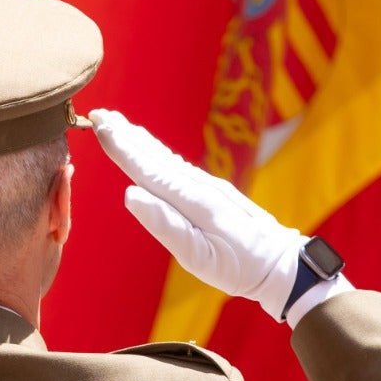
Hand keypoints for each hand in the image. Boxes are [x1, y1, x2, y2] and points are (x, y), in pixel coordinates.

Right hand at [90, 109, 301, 320]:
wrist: (282, 264)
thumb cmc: (240, 267)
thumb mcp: (199, 257)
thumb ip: (165, 225)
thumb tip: (130, 194)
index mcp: (193, 199)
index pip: (147, 168)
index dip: (121, 146)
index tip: (98, 123)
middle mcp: (199, 185)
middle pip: (154, 156)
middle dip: (125, 134)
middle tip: (98, 113)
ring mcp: (207, 186)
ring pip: (165, 158)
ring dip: (139, 140)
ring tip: (117, 124)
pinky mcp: (212, 192)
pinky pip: (176, 166)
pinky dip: (157, 153)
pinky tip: (151, 151)